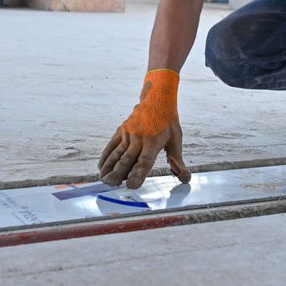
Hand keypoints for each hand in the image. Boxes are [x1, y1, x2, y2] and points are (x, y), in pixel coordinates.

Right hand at [99, 70, 191, 188]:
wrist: (157, 100)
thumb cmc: (168, 123)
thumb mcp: (176, 140)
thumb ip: (177, 160)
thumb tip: (184, 178)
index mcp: (153, 143)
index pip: (145, 162)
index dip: (138, 174)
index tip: (131, 185)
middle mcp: (139, 139)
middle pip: (127, 160)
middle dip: (118, 174)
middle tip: (112, 185)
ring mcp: (128, 134)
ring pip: (117, 154)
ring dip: (109, 167)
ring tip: (104, 180)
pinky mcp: (121, 130)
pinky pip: (111, 145)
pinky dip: (105, 157)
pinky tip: (101, 167)